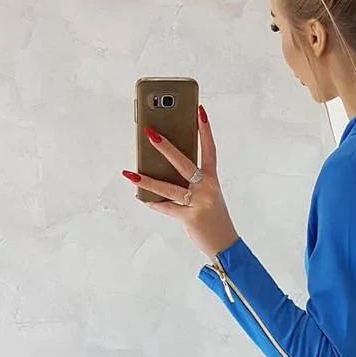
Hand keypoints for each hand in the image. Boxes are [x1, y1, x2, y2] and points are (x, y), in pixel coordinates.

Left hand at [122, 106, 238, 258]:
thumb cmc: (214, 218)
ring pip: (169, 188)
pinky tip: (140, 197)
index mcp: (212, 180)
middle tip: (150, 133)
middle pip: (184, 164)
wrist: (225, 245)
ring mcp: (199, 203)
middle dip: (166, 148)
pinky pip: (166, 208)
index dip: (205, 130)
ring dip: (147, 181)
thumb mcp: (208, 196)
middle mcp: (207, 189)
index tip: (199, 111)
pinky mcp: (190, 218)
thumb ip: (190, 182)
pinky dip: (153, 203)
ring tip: (130, 173)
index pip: (210, 149)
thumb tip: (162, 169)